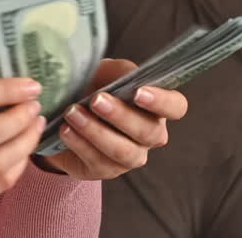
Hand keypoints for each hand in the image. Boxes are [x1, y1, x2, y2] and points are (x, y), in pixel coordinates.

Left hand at [38, 58, 188, 180]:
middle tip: (96, 99)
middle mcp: (150, 135)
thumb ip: (121, 71)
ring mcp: (131, 156)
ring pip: (124, 151)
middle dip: (121, 115)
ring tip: (73, 113)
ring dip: (97, 132)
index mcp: (157, 107)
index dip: (162, 102)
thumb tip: (128, 75)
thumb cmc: (96, 86)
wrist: (65, 110)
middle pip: (149, 131)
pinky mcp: (107, 170)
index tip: (138, 92)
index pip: (176, 106)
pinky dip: (80, 144)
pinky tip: (65, 130)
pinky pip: (99, 162)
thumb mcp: (108, 72)